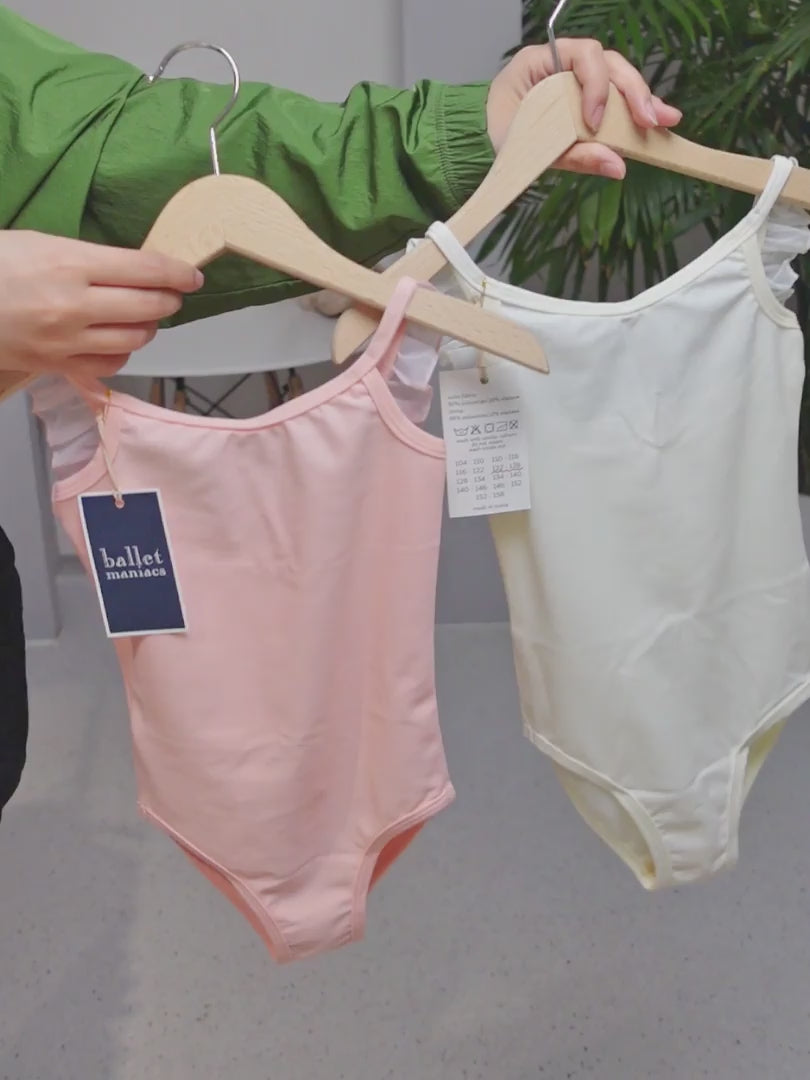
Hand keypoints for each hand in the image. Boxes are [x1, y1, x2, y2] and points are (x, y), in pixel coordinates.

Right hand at [0, 231, 202, 377]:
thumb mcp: (38, 243)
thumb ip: (86, 258)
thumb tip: (132, 269)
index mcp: (70, 263)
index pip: (144, 269)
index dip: (176, 272)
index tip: (192, 275)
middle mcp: (74, 304)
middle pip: (148, 306)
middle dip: (169, 300)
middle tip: (172, 294)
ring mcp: (67, 340)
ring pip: (134, 339)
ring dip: (149, 326)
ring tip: (145, 315)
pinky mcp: (57, 365)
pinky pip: (109, 365)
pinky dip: (123, 353)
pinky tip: (119, 341)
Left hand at [487, 40, 682, 177]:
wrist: (480, 139)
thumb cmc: (498, 135)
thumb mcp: (529, 149)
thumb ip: (573, 156)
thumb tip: (617, 166)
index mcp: (540, 61)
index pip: (582, 56)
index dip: (597, 85)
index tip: (596, 121)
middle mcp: (562, 64)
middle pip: (609, 65)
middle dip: (633, 92)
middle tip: (652, 120)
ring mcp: (575, 80)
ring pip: (617, 80)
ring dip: (642, 100)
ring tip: (665, 122)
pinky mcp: (585, 101)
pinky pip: (614, 101)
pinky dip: (634, 113)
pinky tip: (656, 123)